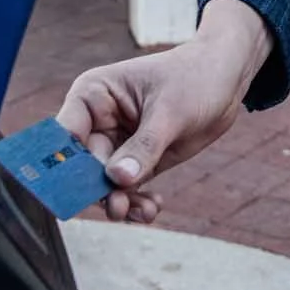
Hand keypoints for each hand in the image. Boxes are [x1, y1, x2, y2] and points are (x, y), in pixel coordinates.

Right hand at [57, 0, 272, 221]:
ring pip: (103, 184)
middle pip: (81, 167)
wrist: (227, 79)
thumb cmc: (196, 78)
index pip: (64, 135)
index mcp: (92, 95)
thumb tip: (116, 179)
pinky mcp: (137, 161)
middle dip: (98, 191)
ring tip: (144, 211)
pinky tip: (152, 207)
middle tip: (118, 208)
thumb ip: (143, 147)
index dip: (63, 165)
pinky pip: (126, 189)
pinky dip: (135, 202)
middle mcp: (97, 121)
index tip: (71, 193)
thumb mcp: (171, 112)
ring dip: (119, 202)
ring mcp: (116, 143)